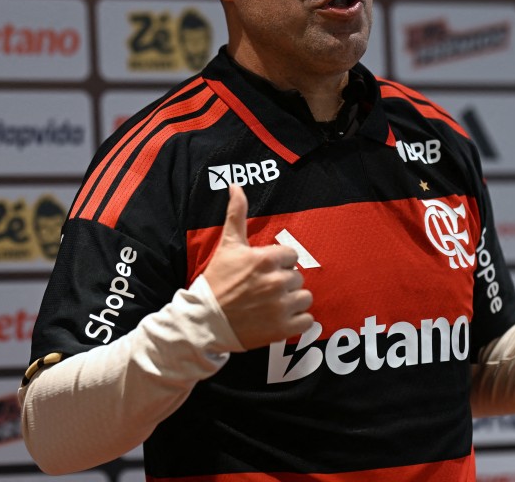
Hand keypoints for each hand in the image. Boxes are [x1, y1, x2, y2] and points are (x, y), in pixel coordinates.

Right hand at [202, 185, 313, 349]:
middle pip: (298, 277)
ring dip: (293, 302)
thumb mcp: (228, 245)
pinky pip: (307, 321)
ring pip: (305, 298)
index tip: (264, 271)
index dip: (279, 263)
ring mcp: (280, 307)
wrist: (206, 320)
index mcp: (266, 259)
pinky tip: (279, 318)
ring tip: (272, 304)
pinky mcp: (283, 329)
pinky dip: (297, 321)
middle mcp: (276, 282)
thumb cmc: (218, 280)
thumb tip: (235, 185)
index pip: (291, 256)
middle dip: (284, 282)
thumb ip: (236, 214)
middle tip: (263, 289)